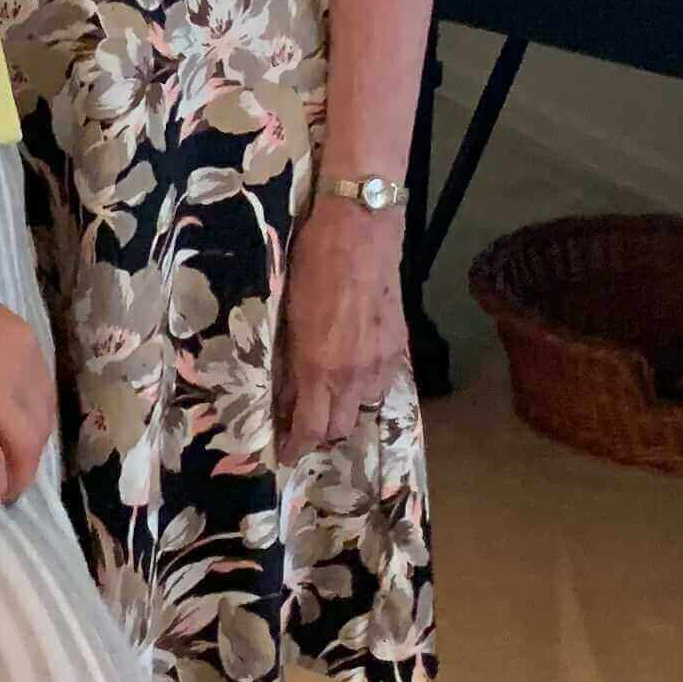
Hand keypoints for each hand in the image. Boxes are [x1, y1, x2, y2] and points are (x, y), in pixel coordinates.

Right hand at [0, 255, 57, 510]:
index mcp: (23, 341)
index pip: (44, 394)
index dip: (37, 425)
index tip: (24, 441)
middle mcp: (19, 369)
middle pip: (40, 425)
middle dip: (31, 457)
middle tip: (17, 476)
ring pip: (23, 448)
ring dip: (18, 477)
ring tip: (5, 494)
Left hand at [277, 193, 408, 453]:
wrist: (359, 226)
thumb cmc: (311, 262)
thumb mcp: (286, 313)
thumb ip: (288, 359)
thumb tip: (283, 390)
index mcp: (318, 367)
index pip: (310, 428)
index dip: (296, 447)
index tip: (284, 455)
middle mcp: (353, 373)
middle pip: (339, 427)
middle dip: (320, 432)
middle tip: (303, 424)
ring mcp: (381, 360)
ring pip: (363, 405)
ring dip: (345, 406)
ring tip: (330, 393)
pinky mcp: (400, 343)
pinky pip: (383, 382)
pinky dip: (367, 385)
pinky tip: (356, 371)